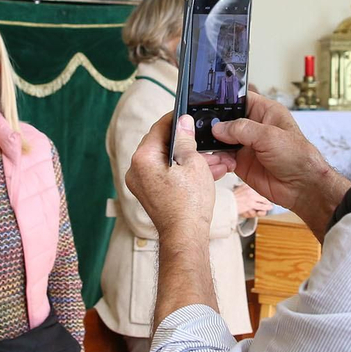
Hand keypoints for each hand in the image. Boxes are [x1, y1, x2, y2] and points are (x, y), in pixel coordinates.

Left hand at [127, 114, 215, 242]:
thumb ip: (185, 139)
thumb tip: (183, 122)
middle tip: (204, 139)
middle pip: (163, 145)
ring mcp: (142, 184)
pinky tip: (206, 172)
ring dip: (190, 159)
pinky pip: (167, 175)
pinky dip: (184, 172)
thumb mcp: (193, 163)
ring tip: (214, 159)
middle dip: (187, 142)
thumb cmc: (189, 204)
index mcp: (143, 158)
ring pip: (168, 161)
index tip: (188, 114)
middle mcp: (136, 170)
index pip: (159, 128)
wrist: (185, 237)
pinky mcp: (151, 194)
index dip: (176, 119)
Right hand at [208, 91, 349, 235]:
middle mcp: (253, 126)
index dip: (224, 98)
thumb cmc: (297, 157)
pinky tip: (220, 161)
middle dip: (214, 123)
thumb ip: (242, 129)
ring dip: (214, 142)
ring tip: (208, 145)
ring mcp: (246, 144)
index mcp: (264, 112)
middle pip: (225, 119)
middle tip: (201, 126)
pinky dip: (218, 158)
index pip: (239, 98)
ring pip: (221, 139)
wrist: (302, 187)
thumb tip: (218, 128)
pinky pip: (222, 157)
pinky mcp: (241, 162)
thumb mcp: (269, 136)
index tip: (206, 100)